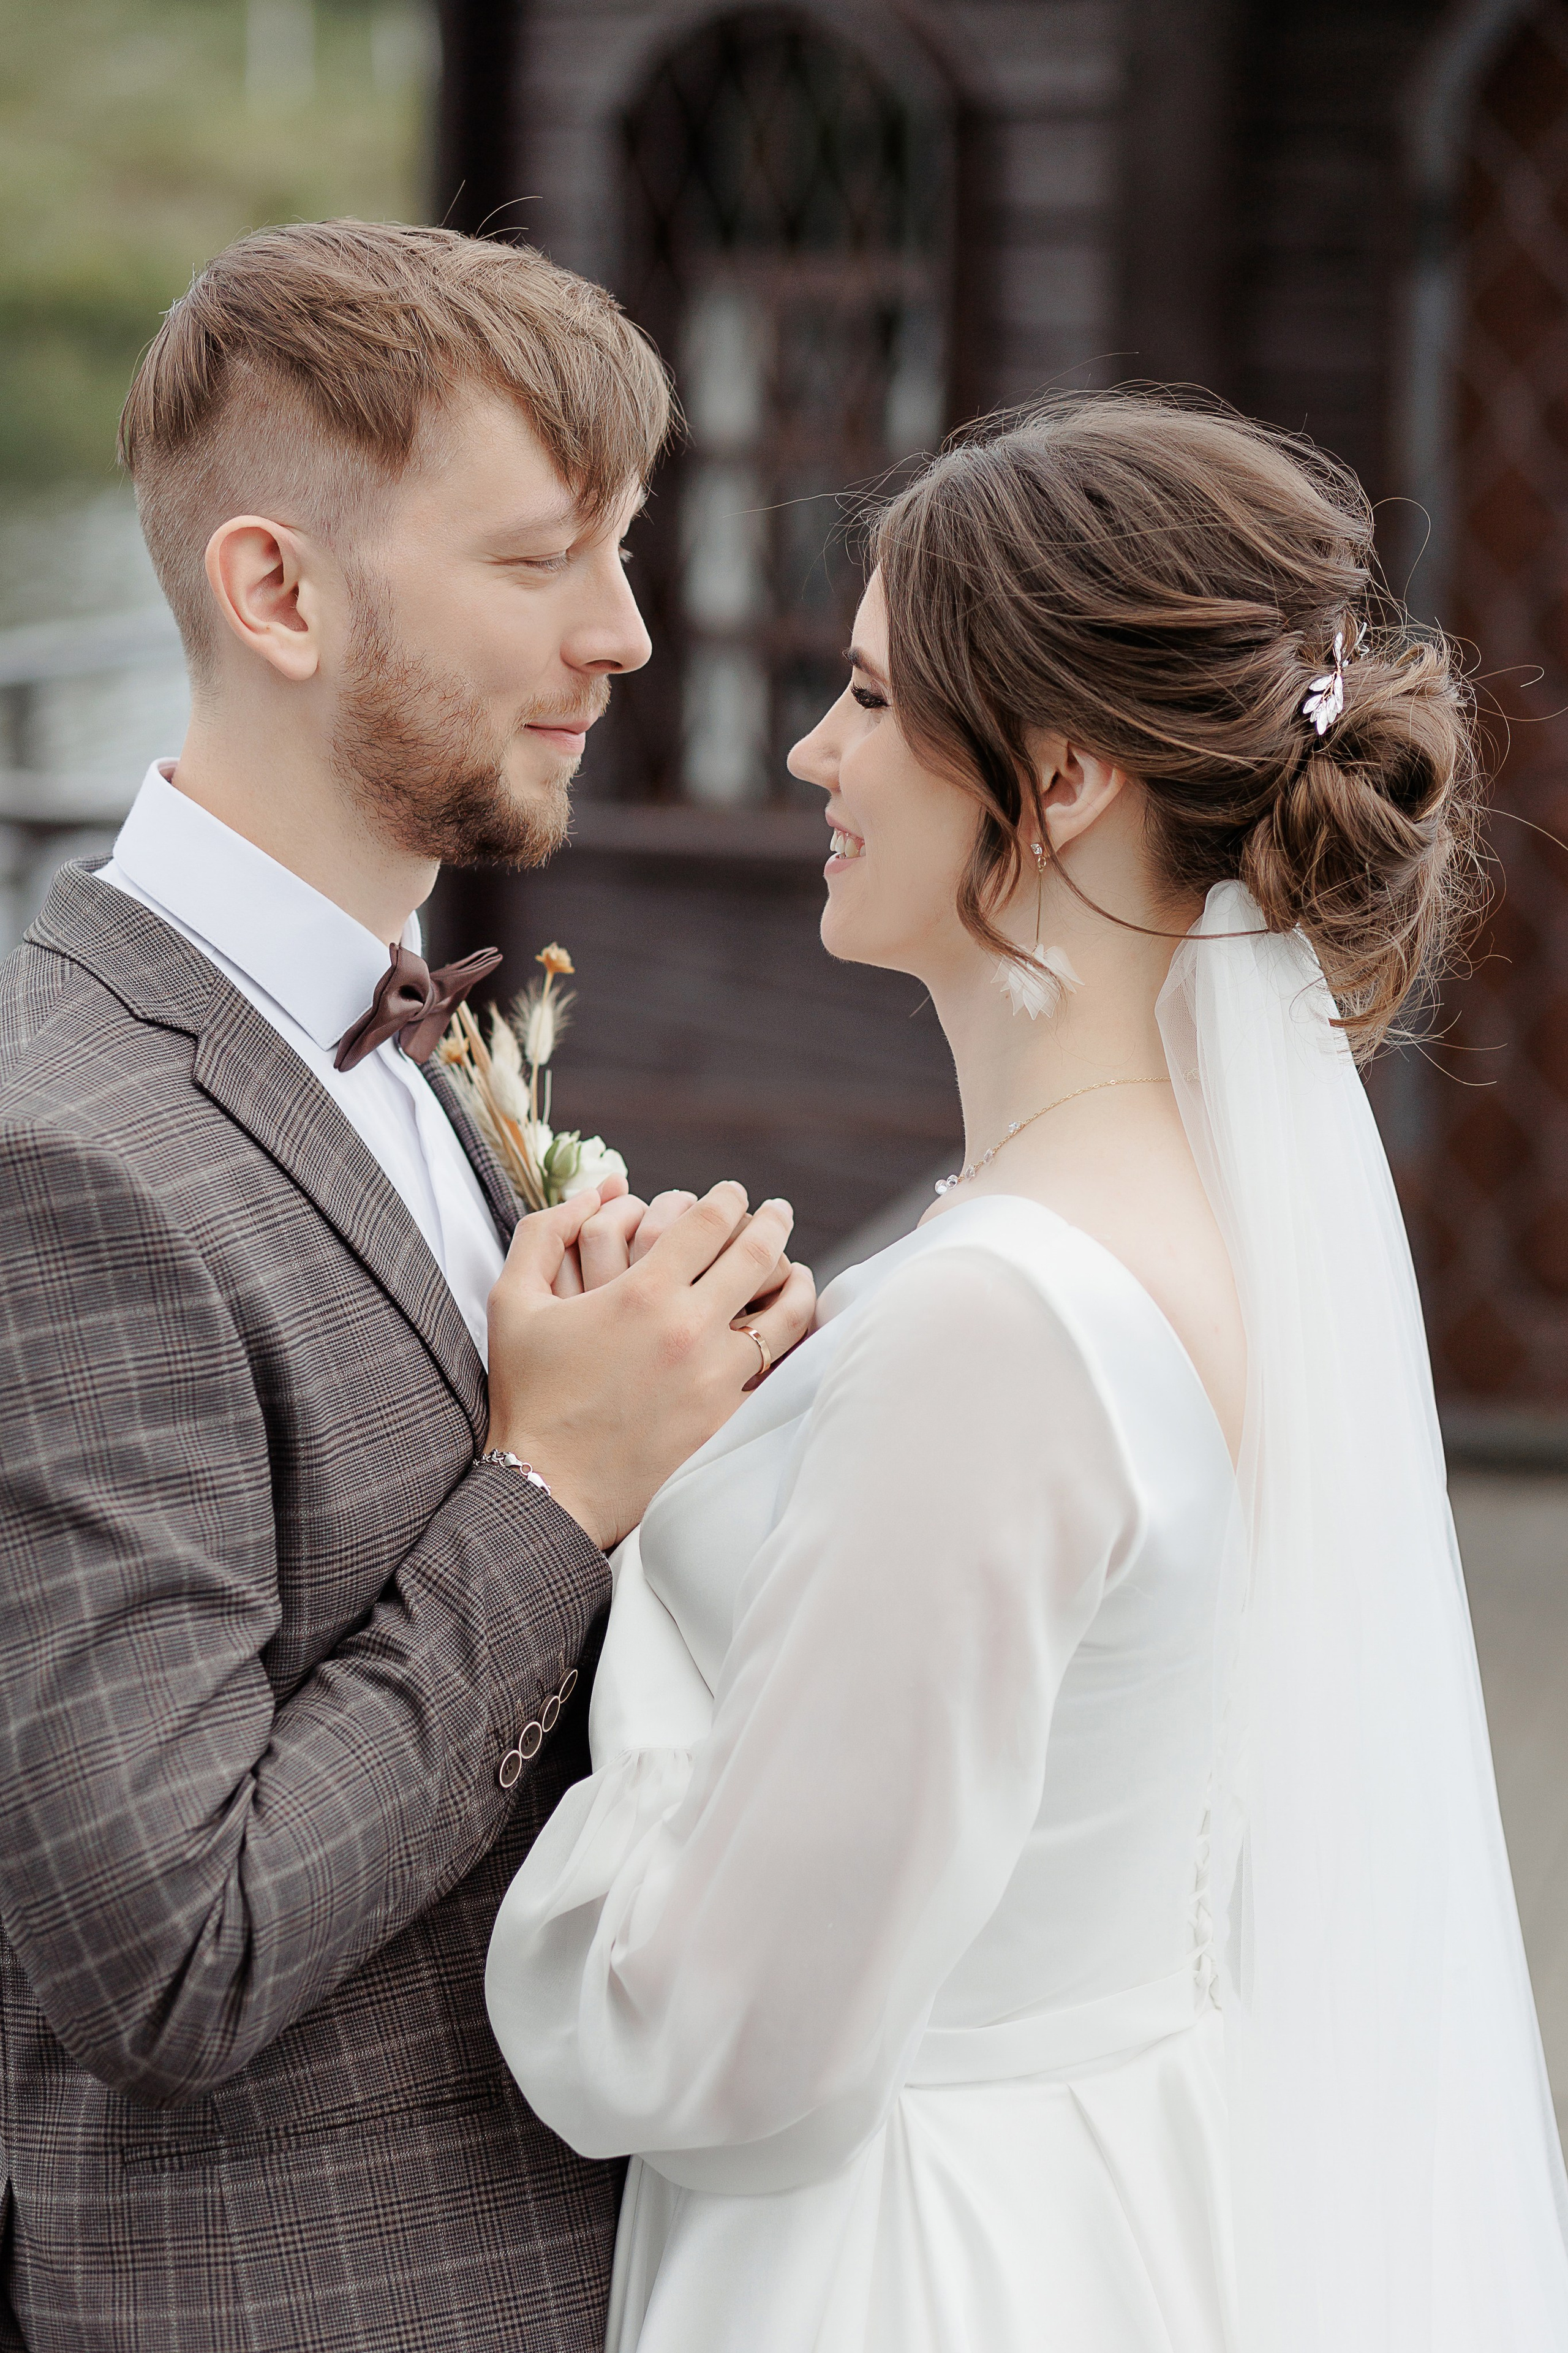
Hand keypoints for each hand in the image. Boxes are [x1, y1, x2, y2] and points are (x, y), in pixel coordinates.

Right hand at [485, 1182, 816, 1550]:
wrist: (545, 1488)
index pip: (709, 1222)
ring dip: (797, 1285)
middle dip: (773, 1224)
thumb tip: (596, 1188)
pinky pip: (776, 1377)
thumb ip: (544, 1231)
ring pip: (785, 1317)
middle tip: (778, 1213)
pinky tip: (787, 1340)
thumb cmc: (526, 1395)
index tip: (734, 1194)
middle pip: (756, 1255)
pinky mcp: (726, 1423)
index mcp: (642, 1291)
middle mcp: (688, 1329)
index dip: (728, 1199)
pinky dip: (789, 1352)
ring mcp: (715, 1379)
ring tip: (797, 1273)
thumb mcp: (512, 1301)